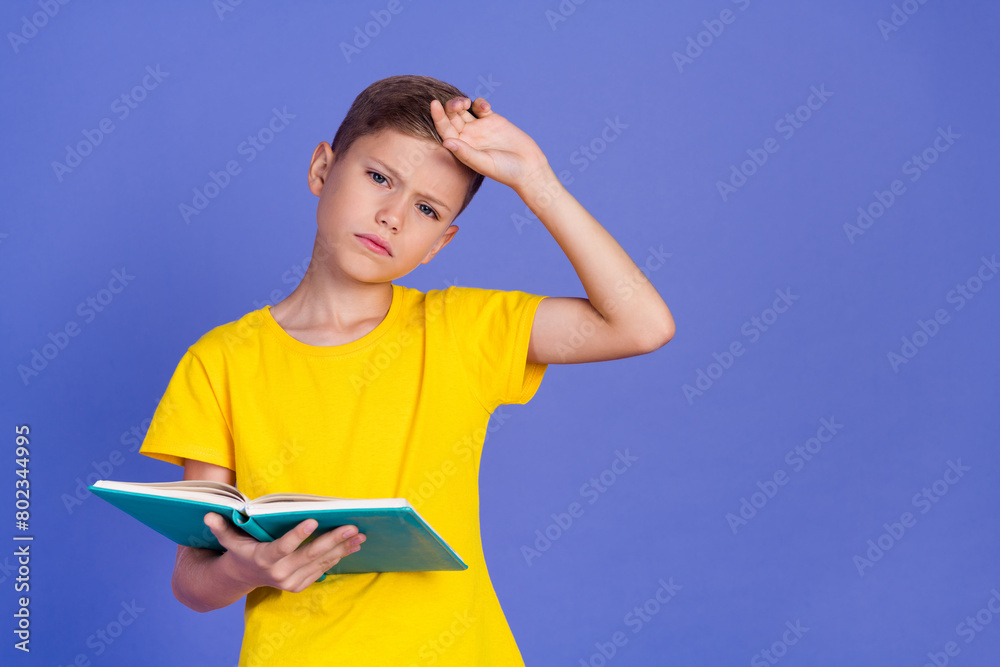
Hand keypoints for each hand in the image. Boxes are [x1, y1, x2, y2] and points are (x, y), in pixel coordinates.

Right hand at [204, 512, 364, 593]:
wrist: (242, 578)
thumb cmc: (240, 550)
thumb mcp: (229, 540)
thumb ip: (221, 528)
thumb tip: (208, 514)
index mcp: (263, 559)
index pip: (283, 547)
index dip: (298, 535)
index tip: (313, 520)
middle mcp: (279, 573)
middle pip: (310, 555)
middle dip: (333, 540)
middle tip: (352, 526)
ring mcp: (291, 581)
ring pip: (322, 562)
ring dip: (343, 548)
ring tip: (360, 534)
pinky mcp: (300, 584)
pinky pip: (324, 569)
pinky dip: (339, 556)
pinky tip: (352, 545)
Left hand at [431, 96, 551, 193]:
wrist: (528, 168)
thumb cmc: (505, 171)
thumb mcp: (484, 163)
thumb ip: (465, 152)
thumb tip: (446, 142)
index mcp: (460, 148)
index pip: (444, 130)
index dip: (438, 117)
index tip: (434, 104)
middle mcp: (467, 137)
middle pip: (451, 117)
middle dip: (451, 107)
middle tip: (460, 104)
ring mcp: (479, 127)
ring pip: (463, 109)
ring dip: (462, 102)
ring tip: (467, 103)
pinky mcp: (492, 120)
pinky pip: (479, 106)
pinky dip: (479, 103)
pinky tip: (485, 108)